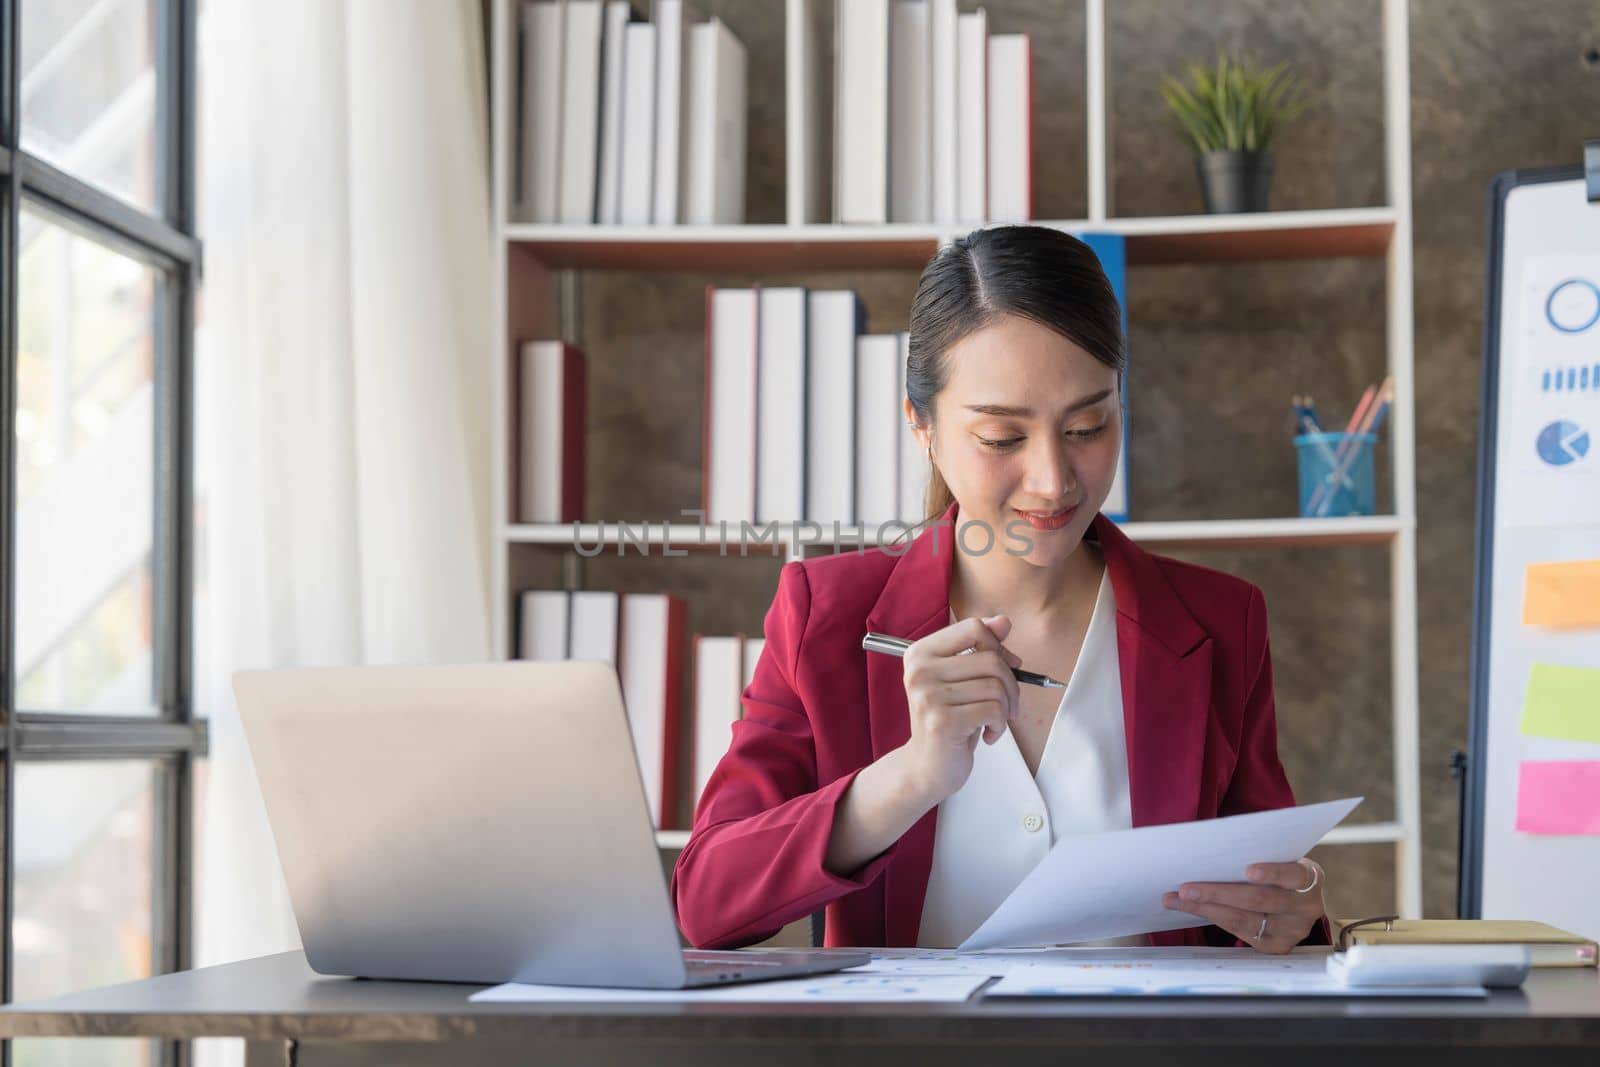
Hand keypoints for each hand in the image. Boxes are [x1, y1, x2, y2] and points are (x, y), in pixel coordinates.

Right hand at [897, 614, 1022, 804]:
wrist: (927, 767)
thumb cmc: (949, 719)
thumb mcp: (963, 678)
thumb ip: (981, 647)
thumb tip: (1004, 621)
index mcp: (920, 653)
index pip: (973, 627)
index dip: (998, 646)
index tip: (1005, 667)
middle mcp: (919, 671)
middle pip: (991, 658)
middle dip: (1011, 683)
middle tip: (1007, 704)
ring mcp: (928, 696)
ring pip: (996, 687)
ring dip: (1005, 708)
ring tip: (993, 721)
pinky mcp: (942, 721)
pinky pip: (994, 711)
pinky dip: (1000, 726)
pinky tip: (987, 734)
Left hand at [1162, 857, 1325, 954]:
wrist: (1295, 898)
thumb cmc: (1278, 869)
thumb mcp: (1279, 857)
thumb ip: (1259, 853)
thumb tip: (1210, 848)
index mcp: (1310, 878)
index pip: (1292, 875)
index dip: (1271, 873)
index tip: (1248, 870)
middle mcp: (1306, 907)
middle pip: (1259, 900)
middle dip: (1218, 893)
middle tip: (1186, 888)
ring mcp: (1293, 931)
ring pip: (1244, 919)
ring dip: (1205, 908)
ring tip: (1177, 899)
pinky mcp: (1276, 946)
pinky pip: (1240, 932)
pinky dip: (1212, 918)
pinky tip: (1190, 909)